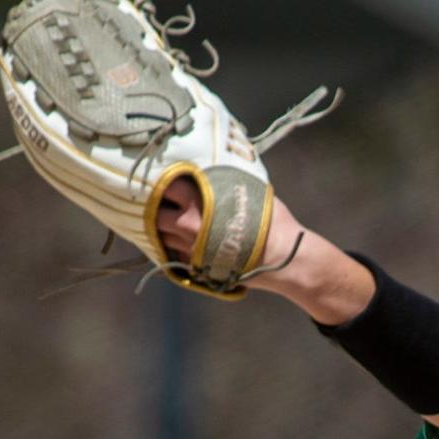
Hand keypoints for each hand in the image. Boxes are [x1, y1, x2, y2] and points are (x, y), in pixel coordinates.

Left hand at [155, 181, 304, 288]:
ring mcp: (190, 249)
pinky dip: (174, 247)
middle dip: (158, 207)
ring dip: (163, 228)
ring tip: (173, 222)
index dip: (164, 181)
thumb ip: (223, 181)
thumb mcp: (248, 189)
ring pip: (160, 236)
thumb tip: (214, 170)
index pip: (165, 184)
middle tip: (166, 202)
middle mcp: (188, 225)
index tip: (167, 179)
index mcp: (198, 200)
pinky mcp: (197, 268)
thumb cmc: (271, 221)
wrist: (283, 259)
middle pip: (156, 212)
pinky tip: (184, 242)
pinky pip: (174, 255)